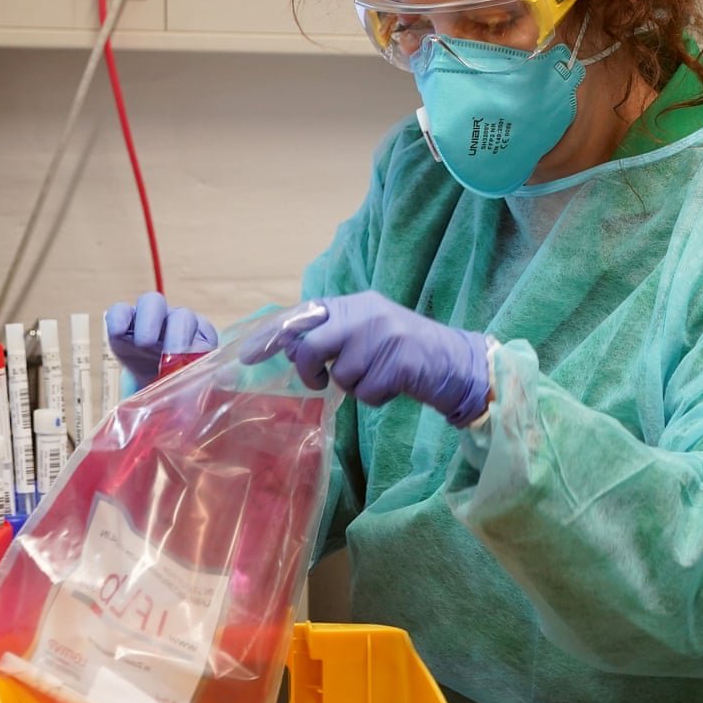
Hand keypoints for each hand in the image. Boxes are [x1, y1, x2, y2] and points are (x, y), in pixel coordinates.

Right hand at [105, 292, 217, 389]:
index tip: (189, 363)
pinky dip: (119, 318)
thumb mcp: (192, 389)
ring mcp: (151, 319)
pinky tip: (117, 332)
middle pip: (181, 315)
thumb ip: (203, 388)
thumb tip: (216, 388)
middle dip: (176, 334)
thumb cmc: (177, 386)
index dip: (197, 345)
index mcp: (200, 337)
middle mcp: (178, 323)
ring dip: (149, 321)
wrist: (152, 386)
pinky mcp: (125, 324)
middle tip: (172, 355)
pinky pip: (121, 311)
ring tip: (143, 343)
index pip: (203, 331)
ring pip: (152, 303)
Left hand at [240, 291, 490, 426]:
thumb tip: (285, 347)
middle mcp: (365, 313)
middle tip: (320, 380)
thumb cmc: (401, 351)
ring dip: (355, 386)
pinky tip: (393, 385)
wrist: (455, 361)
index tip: (246, 356)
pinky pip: (367, 392)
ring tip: (377, 376)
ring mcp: (384, 335)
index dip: (271, 336)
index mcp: (352, 304)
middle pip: (311, 345)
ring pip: (341, 374)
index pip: (300, 316)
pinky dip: (376, 397)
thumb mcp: (363, 332)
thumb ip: (328, 335)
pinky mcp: (400, 362)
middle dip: (309, 369)